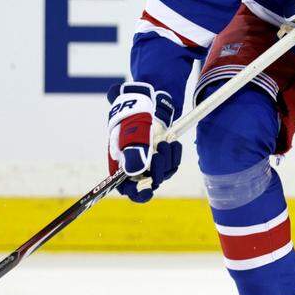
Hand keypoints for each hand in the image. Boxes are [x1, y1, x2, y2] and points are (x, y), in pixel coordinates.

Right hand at [106, 81, 181, 202]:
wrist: (146, 100)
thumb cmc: (133, 115)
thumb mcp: (133, 131)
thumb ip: (134, 151)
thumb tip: (136, 173)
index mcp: (120, 162)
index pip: (126, 188)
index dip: (136, 194)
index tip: (148, 191)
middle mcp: (134, 164)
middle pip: (148, 181)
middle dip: (157, 171)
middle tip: (158, 155)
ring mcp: (149, 160)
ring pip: (163, 173)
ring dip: (167, 162)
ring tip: (165, 143)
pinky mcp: (162, 154)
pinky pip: (172, 164)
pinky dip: (175, 155)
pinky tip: (173, 143)